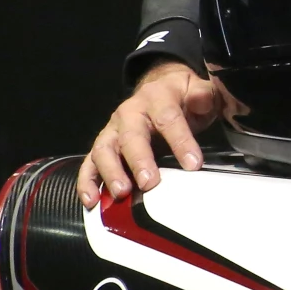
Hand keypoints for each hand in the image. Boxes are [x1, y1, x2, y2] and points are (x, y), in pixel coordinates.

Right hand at [80, 61, 242, 207]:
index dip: (181, 142)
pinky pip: (89, 164)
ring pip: (104, 150)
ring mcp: (112, 130)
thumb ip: (203, 96)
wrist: (160, 88)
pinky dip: (87, 182)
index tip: (193, 164)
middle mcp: (129, 113)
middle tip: (149, 183)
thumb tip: (202, 100)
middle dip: (139, 160)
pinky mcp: (103, 146)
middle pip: (130, 136)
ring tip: (122, 193)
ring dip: (111, 173)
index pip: (168, 119)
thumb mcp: (197, 88)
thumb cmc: (181, 96)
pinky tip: (92, 200)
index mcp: (156, 98)